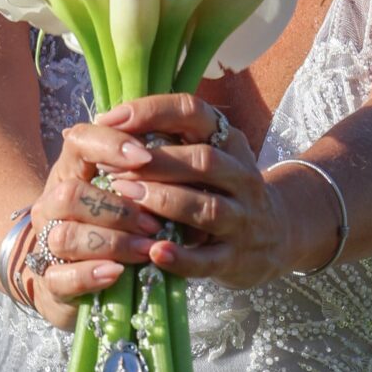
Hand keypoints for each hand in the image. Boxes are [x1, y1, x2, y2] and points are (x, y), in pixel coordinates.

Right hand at [22, 118, 164, 329]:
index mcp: (71, 172)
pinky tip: (117, 272)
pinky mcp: (51, 284)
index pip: (78, 141)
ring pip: (65, 236)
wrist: (80, 278)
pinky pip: (61, 278)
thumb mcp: (130, 196)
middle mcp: (51, 205)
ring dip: (113, 242)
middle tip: (154, 223)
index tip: (146, 156)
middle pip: (70, 194)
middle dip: (118, 208)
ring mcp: (46, 245)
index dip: (110, 145)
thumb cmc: (115, 227)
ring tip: (147, 250)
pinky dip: (91, 274)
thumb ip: (145, 175)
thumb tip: (182, 159)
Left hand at [89, 93, 297, 287]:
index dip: (151, 112)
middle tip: (111, 165)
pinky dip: (182, 258)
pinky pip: (209, 259)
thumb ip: (165, 141)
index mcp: (228, 143)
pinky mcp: (236, 258)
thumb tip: (95, 128)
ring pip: (207, 208)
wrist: (276, 237)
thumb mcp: (208, 158)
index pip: (194, 112)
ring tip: (125, 197)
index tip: (109, 120)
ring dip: (164, 201)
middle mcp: (241, 177)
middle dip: (155, 161)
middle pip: (203, 161)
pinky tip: (155, 252)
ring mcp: (242, 219)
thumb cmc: (222, 192)